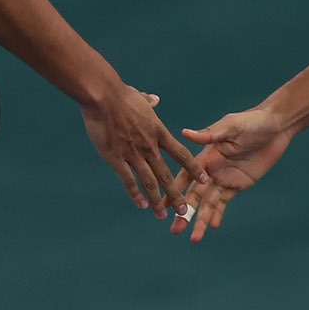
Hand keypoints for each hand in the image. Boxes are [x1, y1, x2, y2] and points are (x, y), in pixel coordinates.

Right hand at [81, 82, 206, 218]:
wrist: (103, 96)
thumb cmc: (119, 94)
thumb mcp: (140, 97)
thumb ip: (149, 102)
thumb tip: (155, 99)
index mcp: (158, 131)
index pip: (181, 154)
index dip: (194, 168)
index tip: (204, 179)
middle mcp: (149, 146)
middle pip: (167, 174)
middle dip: (177, 194)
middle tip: (185, 210)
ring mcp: (133, 153)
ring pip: (149, 182)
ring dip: (157, 200)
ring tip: (162, 215)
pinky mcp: (116, 158)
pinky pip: (128, 180)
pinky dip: (135, 194)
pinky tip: (141, 205)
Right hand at [169, 107, 292, 242]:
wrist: (276, 127)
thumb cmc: (252, 121)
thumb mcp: (231, 126)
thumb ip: (209, 135)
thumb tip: (185, 133)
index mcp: (206, 155)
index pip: (186, 176)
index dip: (174, 190)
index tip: (163, 205)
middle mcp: (211, 169)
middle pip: (194, 195)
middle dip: (184, 212)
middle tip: (174, 230)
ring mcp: (224, 178)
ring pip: (208, 203)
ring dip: (200, 220)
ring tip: (193, 238)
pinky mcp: (238, 184)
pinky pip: (225, 202)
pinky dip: (217, 215)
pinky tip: (211, 227)